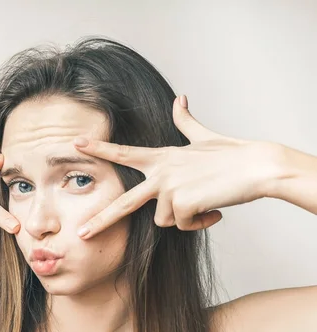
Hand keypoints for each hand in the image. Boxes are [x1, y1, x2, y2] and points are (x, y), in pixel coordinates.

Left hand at [73, 95, 280, 238]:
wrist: (257, 166)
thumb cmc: (232, 153)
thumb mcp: (203, 136)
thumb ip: (185, 120)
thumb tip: (180, 97)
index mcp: (161, 157)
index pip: (123, 153)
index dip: (99, 148)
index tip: (75, 143)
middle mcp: (160, 172)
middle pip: (123, 203)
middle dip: (101, 220)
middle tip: (82, 233)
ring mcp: (170, 188)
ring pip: (164, 220)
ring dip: (184, 217)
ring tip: (204, 202)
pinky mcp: (183, 203)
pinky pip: (184, 225)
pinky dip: (199, 223)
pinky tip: (213, 210)